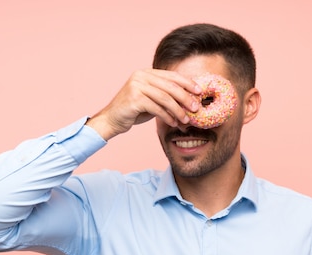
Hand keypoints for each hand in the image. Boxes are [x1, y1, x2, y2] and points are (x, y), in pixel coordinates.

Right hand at [86, 69, 201, 140]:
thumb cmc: (133, 111)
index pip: (172, 76)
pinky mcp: (134, 98)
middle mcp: (141, 76)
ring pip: (165, 98)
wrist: (111, 120)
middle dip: (186, 98)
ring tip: (186, 120)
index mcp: (147, 73)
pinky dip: (167, 116)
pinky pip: (156, 108)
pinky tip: (173, 123)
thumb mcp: (152, 100)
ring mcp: (136, 86)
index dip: (187, 83)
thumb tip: (190, 102)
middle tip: (196, 108)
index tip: (200, 92)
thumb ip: (166, 97)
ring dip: (178, 110)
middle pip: (170, 86)